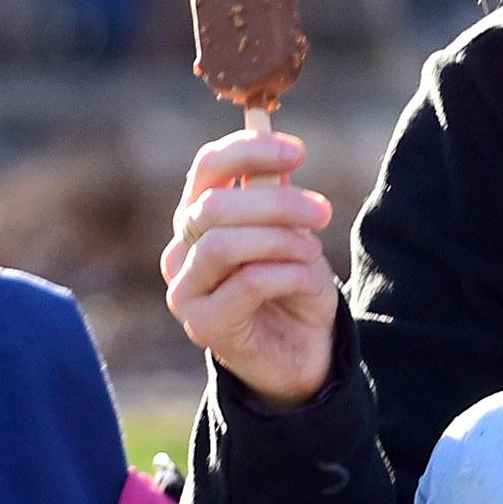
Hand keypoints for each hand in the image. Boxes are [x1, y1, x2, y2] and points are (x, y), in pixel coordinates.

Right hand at [163, 129, 339, 406]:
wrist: (301, 353)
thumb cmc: (292, 286)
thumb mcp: (293, 233)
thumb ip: (278, 198)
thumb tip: (279, 157)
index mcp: (198, 218)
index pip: (207, 167)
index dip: (248, 150)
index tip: (296, 151)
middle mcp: (181, 252)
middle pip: (212, 205)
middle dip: (275, 202)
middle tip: (322, 211)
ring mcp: (185, 291)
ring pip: (220, 244)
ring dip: (279, 240)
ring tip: (312, 250)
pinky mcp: (204, 325)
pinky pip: (245, 282)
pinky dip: (286, 273)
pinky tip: (307, 281)